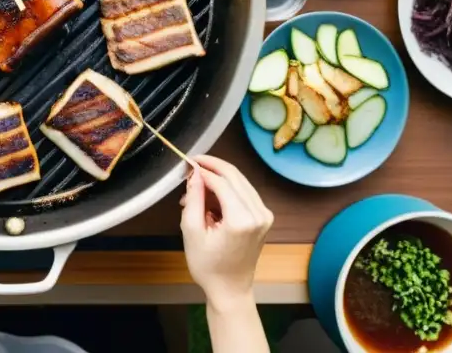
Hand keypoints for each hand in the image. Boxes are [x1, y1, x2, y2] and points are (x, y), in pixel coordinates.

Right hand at [180, 156, 272, 309]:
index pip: (221, 182)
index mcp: (242, 219)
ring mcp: (265, 215)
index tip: (187, 163)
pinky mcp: (265, 216)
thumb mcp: (192, 231)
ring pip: (240, 181)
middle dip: (212, 167)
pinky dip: (227, 189)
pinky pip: (245, 192)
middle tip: (191, 167)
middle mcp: (258, 213)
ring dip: (219, 178)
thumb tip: (194, 172)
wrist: (230, 289)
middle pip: (234, 176)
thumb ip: (193, 198)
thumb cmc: (208, 266)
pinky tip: (210, 196)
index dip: (203, 169)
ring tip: (196, 186)